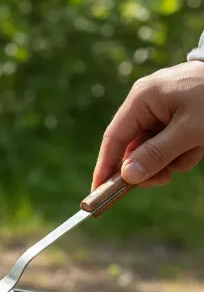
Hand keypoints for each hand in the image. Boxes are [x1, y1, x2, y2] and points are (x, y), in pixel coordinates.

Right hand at [93, 61, 203, 189]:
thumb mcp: (189, 131)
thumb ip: (156, 154)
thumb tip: (127, 177)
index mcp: (141, 99)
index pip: (114, 139)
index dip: (105, 167)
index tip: (98, 191)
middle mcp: (145, 104)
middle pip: (133, 148)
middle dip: (150, 166)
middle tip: (164, 179)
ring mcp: (160, 110)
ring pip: (153, 150)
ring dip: (172, 159)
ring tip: (196, 150)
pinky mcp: (174, 117)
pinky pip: (168, 144)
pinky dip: (182, 151)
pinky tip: (199, 145)